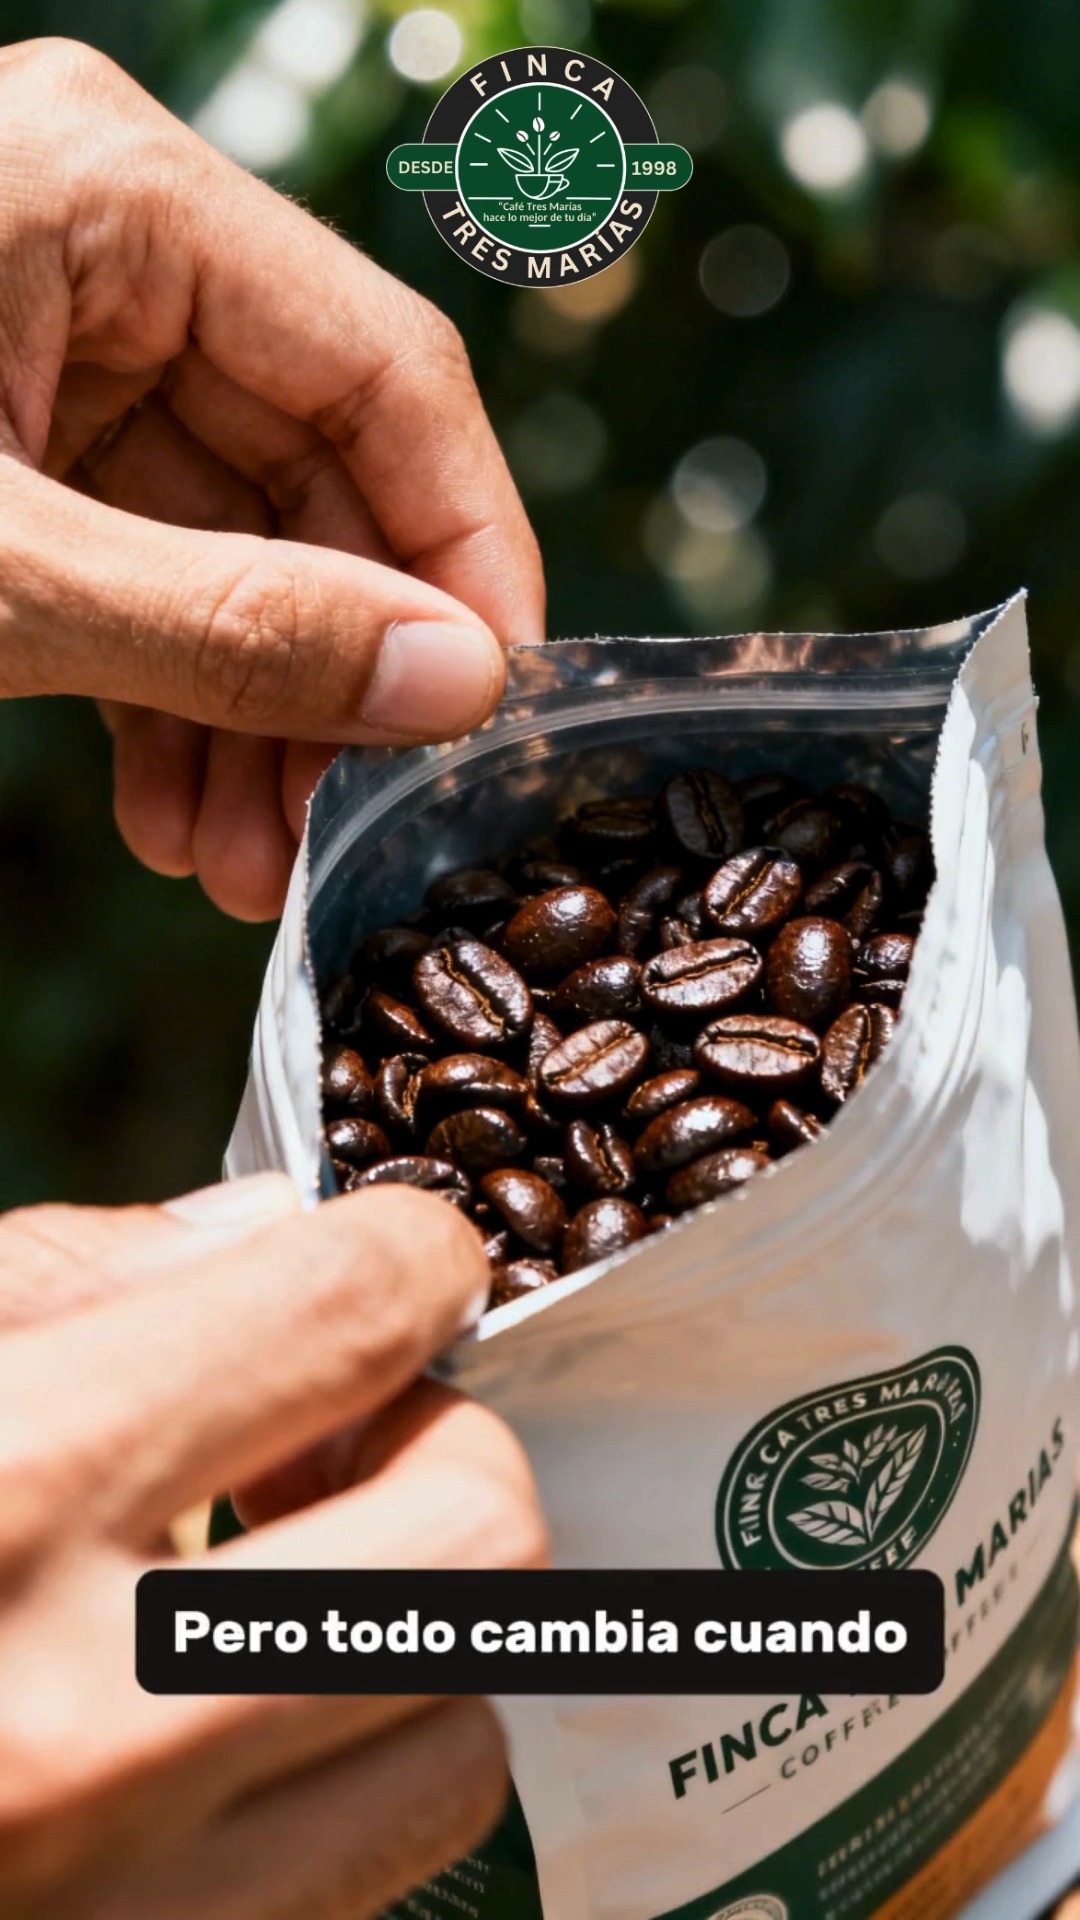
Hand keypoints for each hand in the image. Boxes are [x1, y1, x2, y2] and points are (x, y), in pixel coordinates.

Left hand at [0, 39, 543, 920]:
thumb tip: (449, 685)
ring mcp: (59, 339)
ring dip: (253, 715)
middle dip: (329, 676)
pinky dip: (172, 694)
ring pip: (237, 540)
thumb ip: (235, 627)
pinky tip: (178, 816)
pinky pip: (149, 565)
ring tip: (244, 866)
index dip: (462, 551)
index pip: (385, 369)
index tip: (489, 709)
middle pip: (316, 471)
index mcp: (114, 195)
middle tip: (340, 832)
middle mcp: (108, 244)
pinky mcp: (14, 433)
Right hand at [0, 1173, 546, 1917]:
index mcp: (7, 1484)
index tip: (393, 1259)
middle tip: (336, 1421)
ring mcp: (132, 1901)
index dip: (409, 1250)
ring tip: (288, 1572)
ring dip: (410, 1617)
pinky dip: (346, 1757)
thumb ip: (67, 1276)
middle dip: (440, 1439)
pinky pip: (368, 1867)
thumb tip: (271, 1230)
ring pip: (460, 1722)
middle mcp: (91, 1713)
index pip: (352, 1308)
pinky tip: (231, 1700)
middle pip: (478, 1531)